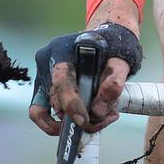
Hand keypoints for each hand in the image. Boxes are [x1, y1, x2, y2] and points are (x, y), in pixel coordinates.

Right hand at [27, 23, 141, 135]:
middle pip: (57, 99)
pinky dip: (60, 124)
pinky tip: (85, 123)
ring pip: (52, 110)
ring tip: (105, 116)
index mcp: (62, 49)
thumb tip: (98, 111)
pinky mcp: (44, 89)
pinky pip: (42, 112)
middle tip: (109, 116)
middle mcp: (46, 63)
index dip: (71, 103)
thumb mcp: (121, 58)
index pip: (62, 79)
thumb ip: (114, 81)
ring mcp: (42, 76)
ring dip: (76, 120)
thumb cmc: (112, 44)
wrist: (105, 39)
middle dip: (82, 115)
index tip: (84, 120)